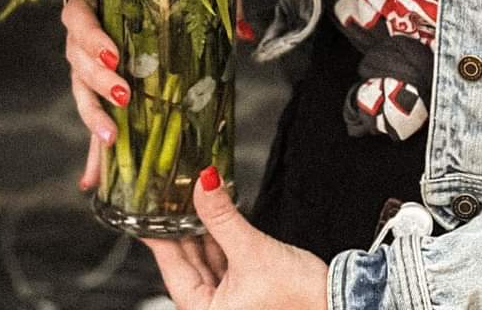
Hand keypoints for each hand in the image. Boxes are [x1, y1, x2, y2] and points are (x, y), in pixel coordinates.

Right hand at [62, 0, 255, 189]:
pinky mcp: (95, 92)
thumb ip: (217, 6)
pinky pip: (92, 119)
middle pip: (76, 57)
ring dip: (93, 115)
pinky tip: (92, 179)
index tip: (115, 54)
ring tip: (111, 137)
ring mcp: (86, 63)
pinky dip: (91, 152)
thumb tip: (244, 33)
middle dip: (97, 79)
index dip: (91, 36)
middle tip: (122, 94)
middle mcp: (85, 34)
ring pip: (79, 89)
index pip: (79, 15)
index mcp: (99, 1)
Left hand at [144, 169, 329, 309]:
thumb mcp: (252, 251)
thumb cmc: (297, 298)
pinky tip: (218, 217)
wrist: (334, 303)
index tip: (147, 209)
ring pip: (206, 259)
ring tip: (195, 199)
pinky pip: (223, 260)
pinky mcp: (244, 290)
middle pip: (188, 262)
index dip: (159, 235)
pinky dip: (220, 239)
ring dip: (203, 231)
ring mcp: (228, 301)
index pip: (171, 267)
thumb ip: (223, 218)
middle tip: (174, 194)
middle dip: (183, 227)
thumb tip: (204, 184)